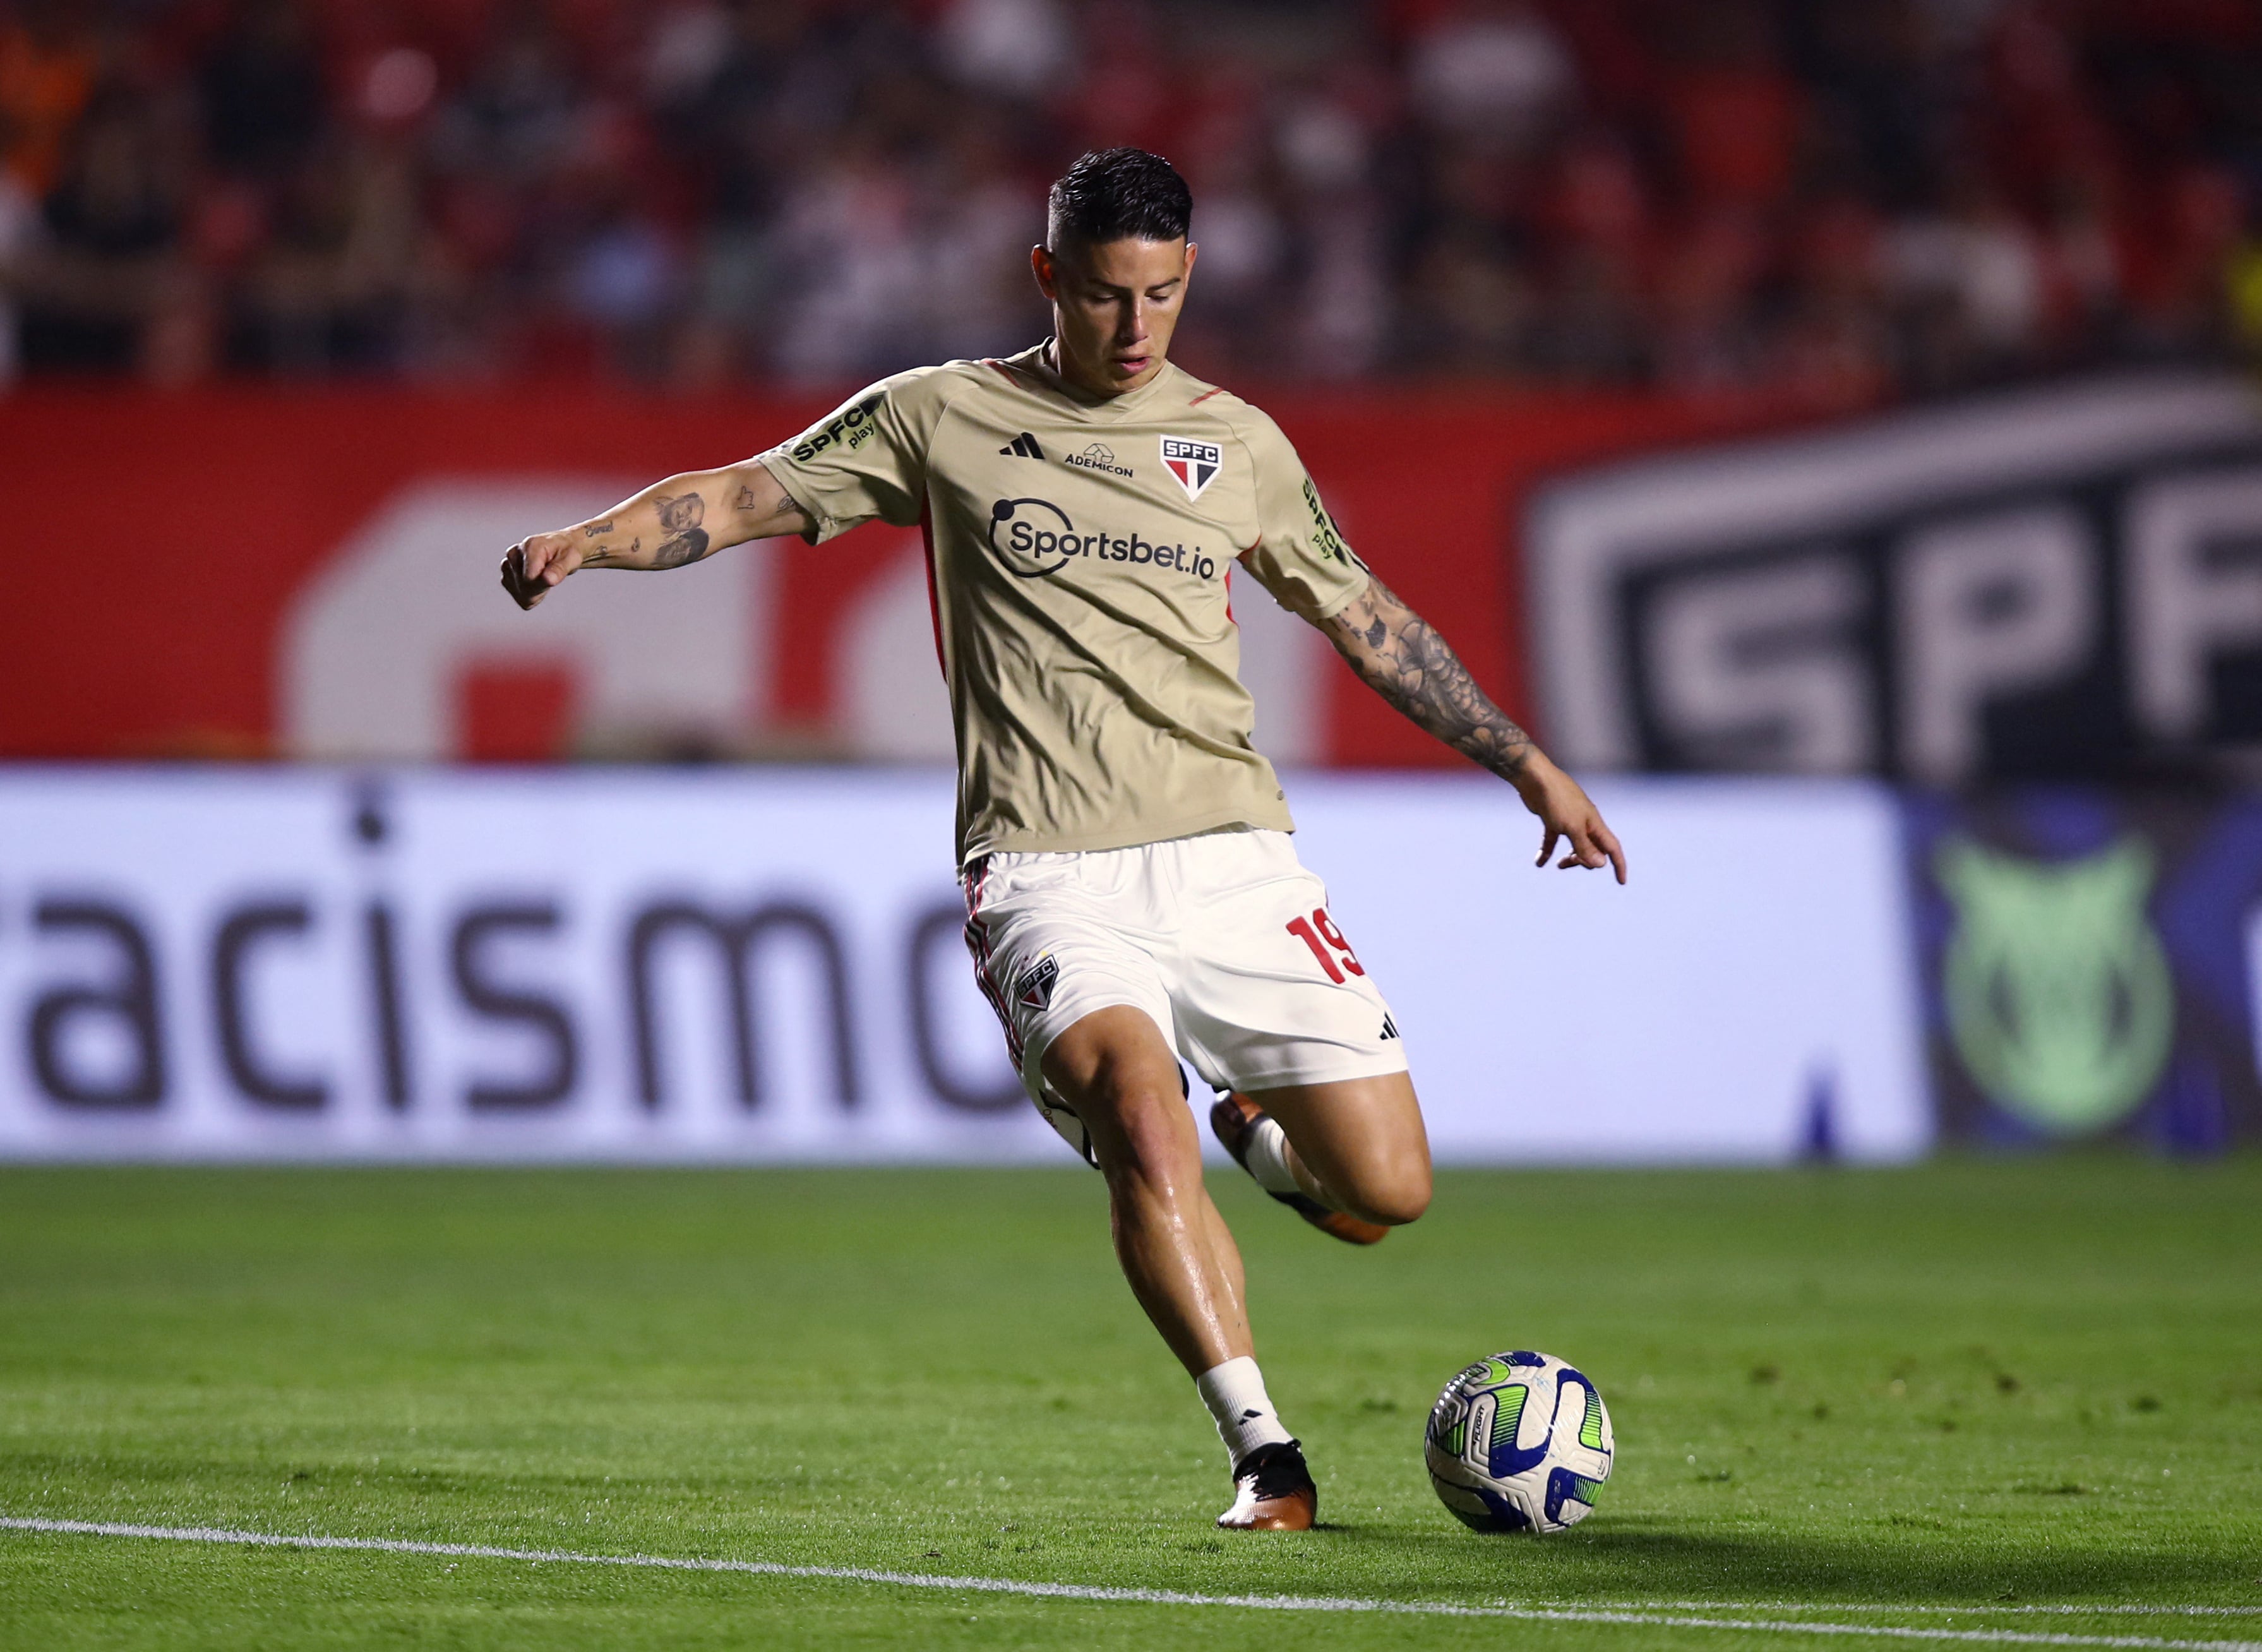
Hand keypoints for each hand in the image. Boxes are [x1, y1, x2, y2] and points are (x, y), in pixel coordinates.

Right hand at [501, 531, 582, 609]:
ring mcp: (507, 566)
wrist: (562, 548)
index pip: (529, 578)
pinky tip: (538, 582)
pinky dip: (531, 595)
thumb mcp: (572, 558)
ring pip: (520, 594)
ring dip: (536, 592)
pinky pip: (520, 598)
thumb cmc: (567, 551)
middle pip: (524, 587)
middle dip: (541, 588)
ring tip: (545, 576)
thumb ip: (559, 569)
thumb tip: (548, 580)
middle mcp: (514, 554)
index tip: (554, 575)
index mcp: (530, 546)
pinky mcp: (507, 577)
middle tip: (552, 575)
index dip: (544, 583)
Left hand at [1513, 753, 1626, 883]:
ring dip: (1570, 858)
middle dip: (1585, 861)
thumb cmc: (1556, 801)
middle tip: (1570, 862)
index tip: (1622, 882)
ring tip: (1559, 865)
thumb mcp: (1572, 827)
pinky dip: (1547, 852)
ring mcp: (1568, 821)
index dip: (1619, 864)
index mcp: (1594, 824)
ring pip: (1575, 846)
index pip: (1612, 848)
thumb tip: (1600, 865)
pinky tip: (1539, 863)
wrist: (1535, 779)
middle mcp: (1584, 823)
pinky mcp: (1552, 820)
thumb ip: (1585, 847)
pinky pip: (1552, 841)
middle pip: (1593, 849)